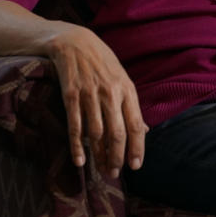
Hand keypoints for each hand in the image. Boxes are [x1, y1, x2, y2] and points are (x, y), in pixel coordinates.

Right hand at [46, 23, 147, 177]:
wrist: (76, 43)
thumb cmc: (103, 64)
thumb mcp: (122, 80)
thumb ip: (131, 105)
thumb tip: (144, 130)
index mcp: (127, 90)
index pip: (136, 125)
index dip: (137, 148)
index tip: (135, 166)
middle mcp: (111, 93)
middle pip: (117, 133)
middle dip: (117, 157)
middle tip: (114, 174)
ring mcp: (90, 94)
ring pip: (97, 133)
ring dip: (98, 156)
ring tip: (100, 170)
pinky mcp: (70, 95)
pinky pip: (75, 126)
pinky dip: (77, 146)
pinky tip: (79, 160)